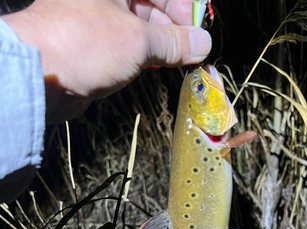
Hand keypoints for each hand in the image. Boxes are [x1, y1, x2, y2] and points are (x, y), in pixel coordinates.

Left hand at [2, 0, 211, 122]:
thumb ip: (173, 41)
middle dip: (176, 27)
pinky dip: (147, 56)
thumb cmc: (82, 44)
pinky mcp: (98, 48)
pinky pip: (130, 48)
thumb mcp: (138, 40)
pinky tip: (160, 66)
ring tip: (182, 61)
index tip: (200, 28)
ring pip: (142, 29)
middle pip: (152, 5)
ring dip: (164, 45)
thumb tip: (201, 43)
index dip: (184, 7)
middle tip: (193, 49)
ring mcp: (101, 23)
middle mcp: (107, 0)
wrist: (42, 77)